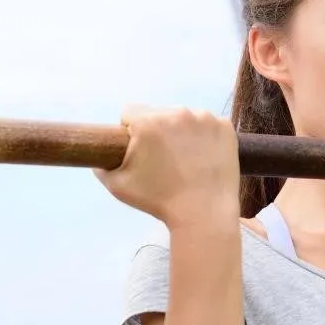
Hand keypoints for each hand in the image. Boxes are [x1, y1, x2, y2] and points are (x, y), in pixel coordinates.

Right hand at [94, 105, 240, 232]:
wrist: (204, 212)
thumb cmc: (157, 200)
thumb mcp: (117, 185)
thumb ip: (101, 164)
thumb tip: (98, 153)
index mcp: (148, 121)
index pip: (130, 112)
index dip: (129, 130)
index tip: (138, 149)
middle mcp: (177, 112)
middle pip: (158, 113)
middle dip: (156, 130)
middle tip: (162, 159)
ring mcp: (205, 117)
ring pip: (184, 117)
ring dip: (180, 131)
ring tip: (184, 159)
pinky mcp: (225, 126)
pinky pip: (208, 125)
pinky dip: (204, 136)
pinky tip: (203, 156)